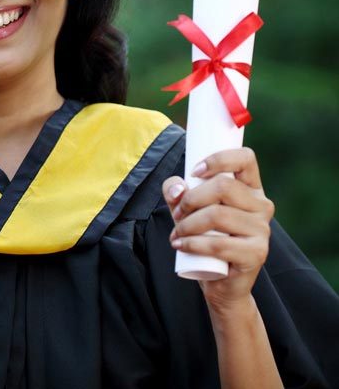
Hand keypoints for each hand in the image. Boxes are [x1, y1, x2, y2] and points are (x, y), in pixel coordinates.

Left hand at [162, 148, 274, 312]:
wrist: (219, 281)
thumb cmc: (204, 235)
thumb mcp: (187, 207)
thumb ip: (177, 190)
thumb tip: (178, 189)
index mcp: (250, 187)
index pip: (245, 158)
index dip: (218, 159)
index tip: (194, 171)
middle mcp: (261, 205)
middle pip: (223, 186)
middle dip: (191, 198)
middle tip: (177, 213)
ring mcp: (262, 230)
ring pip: (217, 214)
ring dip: (187, 224)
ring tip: (177, 233)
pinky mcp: (257, 253)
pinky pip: (219, 244)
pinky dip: (192, 243)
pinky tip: (180, 245)